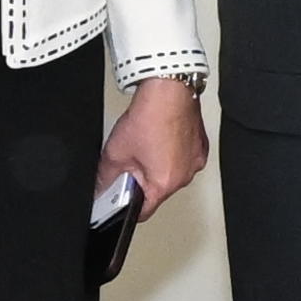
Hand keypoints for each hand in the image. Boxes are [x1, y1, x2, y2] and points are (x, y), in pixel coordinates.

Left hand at [113, 75, 210, 214]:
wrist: (168, 89)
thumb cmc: (150, 115)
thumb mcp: (115, 152)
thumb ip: (105, 178)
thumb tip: (101, 190)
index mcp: (165, 183)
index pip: (144, 211)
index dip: (128, 206)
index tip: (121, 198)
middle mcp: (185, 176)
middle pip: (157, 190)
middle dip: (141, 179)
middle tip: (131, 159)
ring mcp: (195, 160)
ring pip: (170, 173)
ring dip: (157, 165)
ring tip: (146, 144)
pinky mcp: (200, 146)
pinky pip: (182, 158)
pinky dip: (171, 152)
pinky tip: (159, 136)